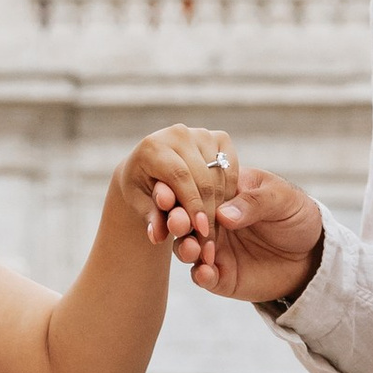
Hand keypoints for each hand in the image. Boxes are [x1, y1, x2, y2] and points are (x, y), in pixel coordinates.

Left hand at [120, 126, 239, 252]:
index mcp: (153, 146)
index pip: (179, 176)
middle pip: (203, 178)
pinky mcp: (219, 138)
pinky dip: (228, 193)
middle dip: (209, 212)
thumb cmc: (142, 189)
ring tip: (213, 230)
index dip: (193, 205)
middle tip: (210, 240)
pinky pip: (231, 171)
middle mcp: (178, 133)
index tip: (201, 231)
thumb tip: (156, 236)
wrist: (150, 168)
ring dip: (220, 207)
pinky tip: (219, 211)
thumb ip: (151, 218)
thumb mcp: (140, 205)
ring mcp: (201, 133)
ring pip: (220, 177)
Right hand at [158, 157, 327, 306]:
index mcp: (221, 191)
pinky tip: (206, 272)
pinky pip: (202, 275)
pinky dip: (201, 274)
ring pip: (185, 246)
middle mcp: (209, 218)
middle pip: (182, 217)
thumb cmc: (295, 214)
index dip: (178, 189)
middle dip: (175, 219)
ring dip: (184, 247)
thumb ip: (254, 202)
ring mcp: (213, 247)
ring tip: (192, 249)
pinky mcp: (219, 274)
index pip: (194, 186)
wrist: (311, 252)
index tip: (170, 195)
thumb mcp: (281, 198)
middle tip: (178, 223)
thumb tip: (223, 214)